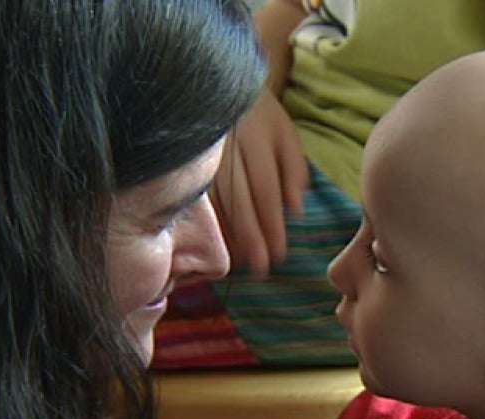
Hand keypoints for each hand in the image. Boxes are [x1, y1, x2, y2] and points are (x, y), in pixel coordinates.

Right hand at [211, 89, 307, 277]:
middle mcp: (228, 149)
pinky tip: (217, 241)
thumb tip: (295, 210)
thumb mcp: (286, 136)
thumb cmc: (262, 118)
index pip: (265, 189)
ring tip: (239, 261)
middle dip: (250, 237)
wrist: (220, 83)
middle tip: (260, 268)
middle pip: (240, 199)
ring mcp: (205, 154)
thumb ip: (294, 171)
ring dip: (228, 233)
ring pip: (216, 201)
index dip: (271, 224)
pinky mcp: (189, 161)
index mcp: (256, 140)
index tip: (277, 254)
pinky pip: (200, 197)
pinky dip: (210, 221)